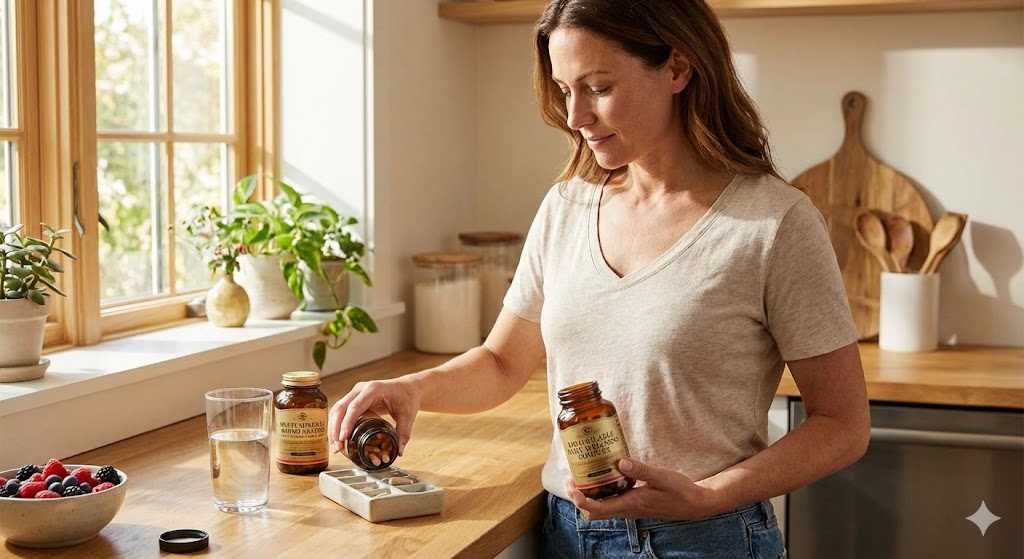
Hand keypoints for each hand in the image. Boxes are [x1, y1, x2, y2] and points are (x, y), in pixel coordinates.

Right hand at [328, 378, 421, 455]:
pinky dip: (337, 424)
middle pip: (341, 408)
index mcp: (373, 389)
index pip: (355, 406)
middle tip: (337, 448)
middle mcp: (361, 389)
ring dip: (333, 428)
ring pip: (337, 409)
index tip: (343, 438)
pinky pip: (341, 411)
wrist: (407, 388)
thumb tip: (399, 452)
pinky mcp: (353, 399)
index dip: (347, 422)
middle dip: (336, 428)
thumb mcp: (407, 416)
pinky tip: (338, 439)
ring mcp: (355, 393)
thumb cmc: (407, 398)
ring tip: (336, 447)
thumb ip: (403, 433)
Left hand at [565, 458, 714, 520]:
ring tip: (582, 476)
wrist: (695, 504)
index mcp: (630, 504)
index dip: (580, 500)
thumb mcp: (662, 477)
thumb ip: (640, 470)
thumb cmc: (680, 491)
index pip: (597, 509)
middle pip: (593, 512)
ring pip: (601, 509)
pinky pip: (611, 503)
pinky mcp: (633, 504)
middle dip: (578, 498)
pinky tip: (603, 476)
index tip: (571, 485)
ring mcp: (630, 509)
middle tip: (572, 478)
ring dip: (588, 496)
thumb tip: (619, 462)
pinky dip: (600, 493)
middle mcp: (627, 509)